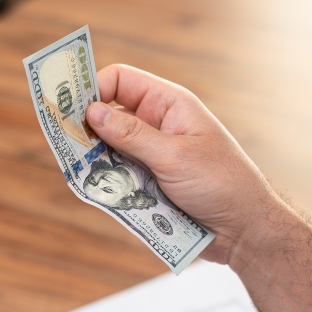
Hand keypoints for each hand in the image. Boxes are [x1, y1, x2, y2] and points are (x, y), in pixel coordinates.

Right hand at [85, 64, 286, 264]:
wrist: (246, 230)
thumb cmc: (223, 184)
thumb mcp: (174, 156)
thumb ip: (132, 134)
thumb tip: (91, 111)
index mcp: (169, 105)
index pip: (120, 81)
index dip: (93, 88)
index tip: (69, 109)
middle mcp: (158, 125)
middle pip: (109, 116)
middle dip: (87, 129)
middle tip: (65, 144)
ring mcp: (153, 155)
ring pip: (110, 149)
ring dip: (97, 160)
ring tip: (83, 172)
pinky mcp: (151, 182)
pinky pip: (120, 176)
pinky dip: (108, 182)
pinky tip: (101, 192)